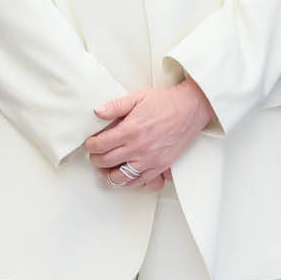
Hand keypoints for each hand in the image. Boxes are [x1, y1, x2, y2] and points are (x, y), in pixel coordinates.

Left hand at [85, 78, 213, 188]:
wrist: (190, 109)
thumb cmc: (166, 103)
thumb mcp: (138, 97)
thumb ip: (116, 106)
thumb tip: (97, 112)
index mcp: (130, 130)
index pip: (100, 145)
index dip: (90, 145)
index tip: (90, 144)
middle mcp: (138, 148)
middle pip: (106, 161)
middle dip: (95, 159)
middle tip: (94, 155)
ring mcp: (149, 160)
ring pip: (119, 177)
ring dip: (108, 173)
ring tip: (106, 167)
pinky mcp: (159, 167)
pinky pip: (138, 182)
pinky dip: (127, 182)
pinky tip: (123, 175)